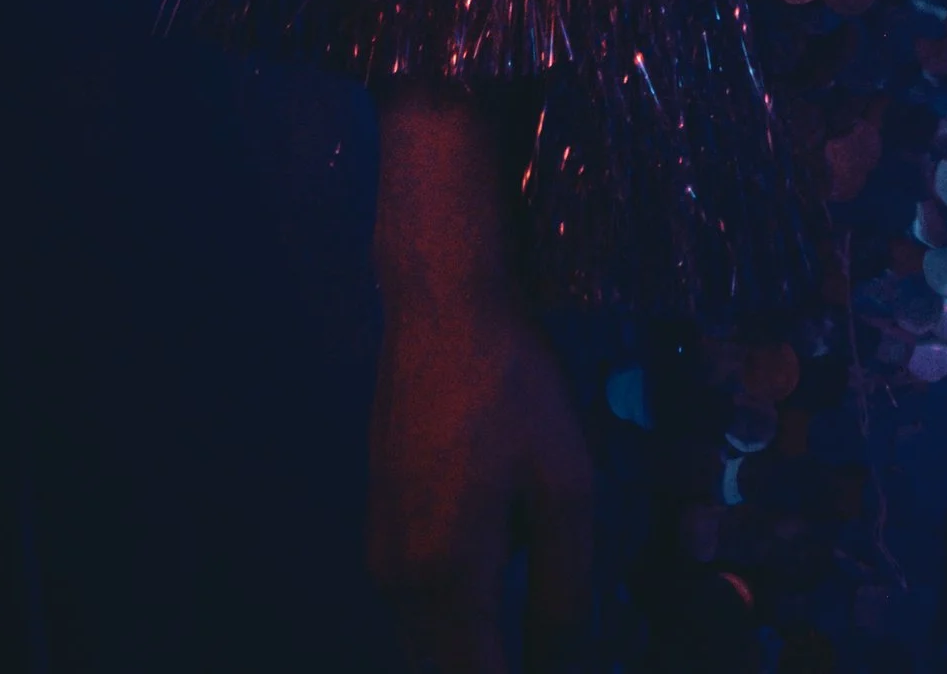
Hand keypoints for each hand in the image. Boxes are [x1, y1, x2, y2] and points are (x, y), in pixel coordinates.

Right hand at [369, 292, 594, 670]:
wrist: (442, 309)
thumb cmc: (513, 387)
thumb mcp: (564, 483)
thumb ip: (563, 589)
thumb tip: (565, 665)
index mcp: (445, 576)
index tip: (564, 672)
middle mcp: (398, 580)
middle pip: (448, 670)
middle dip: (499, 670)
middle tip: (558, 648)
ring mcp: (381, 554)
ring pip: (432, 642)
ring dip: (480, 648)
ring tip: (540, 622)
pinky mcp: (382, 527)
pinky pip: (421, 604)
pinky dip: (463, 614)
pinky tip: (509, 573)